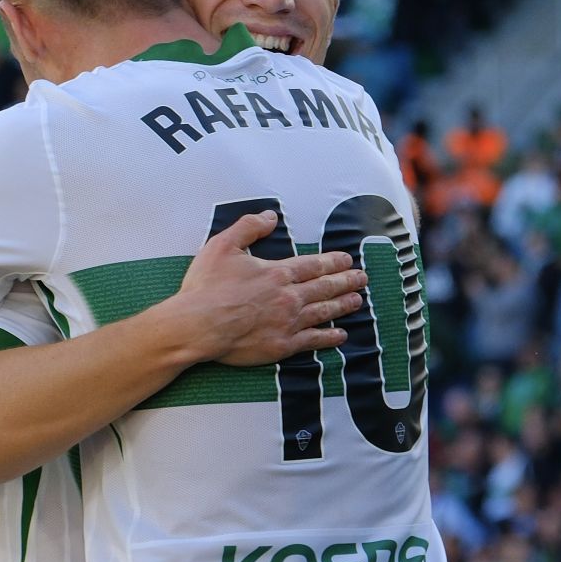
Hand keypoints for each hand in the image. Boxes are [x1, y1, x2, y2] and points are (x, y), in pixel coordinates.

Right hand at [173, 211, 365, 366]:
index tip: (347, 259)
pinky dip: (329, 337)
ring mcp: (287, 323)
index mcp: (277, 272)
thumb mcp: (222, 245)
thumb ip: (248, 227)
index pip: (312, 264)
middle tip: (362, 278)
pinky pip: (313, 340)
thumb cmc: (207, 287)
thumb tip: (270, 215)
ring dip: (343, 305)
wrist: (198, 326)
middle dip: (346, 281)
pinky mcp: (281, 345)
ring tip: (358, 300)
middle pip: (324, 287)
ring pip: (323, 312)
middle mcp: (288, 297)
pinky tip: (340, 335)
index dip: (332, 261)